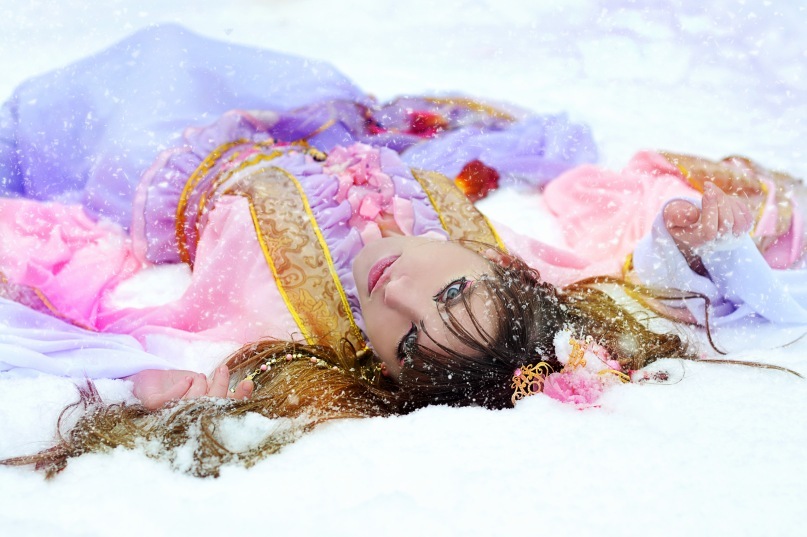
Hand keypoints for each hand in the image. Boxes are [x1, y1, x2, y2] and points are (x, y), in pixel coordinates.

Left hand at [127, 366, 253, 409]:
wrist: (147, 377)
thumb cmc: (179, 385)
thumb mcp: (204, 386)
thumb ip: (221, 390)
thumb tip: (247, 386)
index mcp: (201, 417)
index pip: (225, 411)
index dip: (239, 399)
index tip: (248, 383)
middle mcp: (186, 421)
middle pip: (211, 408)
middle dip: (219, 387)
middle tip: (222, 370)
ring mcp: (168, 415)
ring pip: (193, 403)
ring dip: (199, 386)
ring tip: (197, 377)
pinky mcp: (153, 405)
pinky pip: (172, 399)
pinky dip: (182, 387)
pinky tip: (186, 380)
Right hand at [663, 182, 752, 269]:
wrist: (696, 225)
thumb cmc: (681, 217)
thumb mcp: (671, 216)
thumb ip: (677, 215)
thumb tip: (693, 215)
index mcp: (698, 241)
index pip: (709, 231)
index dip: (710, 211)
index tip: (706, 193)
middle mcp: (717, 243)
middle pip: (726, 224)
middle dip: (719, 201)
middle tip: (708, 187)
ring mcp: (732, 238)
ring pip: (739, 222)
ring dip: (728, 202)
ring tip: (715, 193)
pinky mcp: (743, 230)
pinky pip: (747, 217)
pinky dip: (737, 204)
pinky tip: (724, 200)